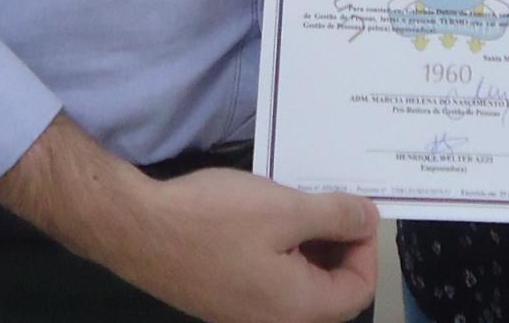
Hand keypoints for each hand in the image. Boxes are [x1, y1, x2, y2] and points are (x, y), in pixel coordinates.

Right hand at [118, 167, 378, 322]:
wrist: (138, 229)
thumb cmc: (215, 219)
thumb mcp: (284, 209)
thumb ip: (336, 217)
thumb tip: (370, 219)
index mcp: (297, 310)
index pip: (358, 289)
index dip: (365, 247)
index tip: (353, 208)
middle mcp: (274, 322)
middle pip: (331, 291)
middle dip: (338, 243)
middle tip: (329, 199)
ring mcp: (245, 312)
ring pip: (299, 282)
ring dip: (309, 242)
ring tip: (301, 200)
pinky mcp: (225, 297)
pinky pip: (271, 278)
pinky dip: (282, 248)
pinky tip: (270, 213)